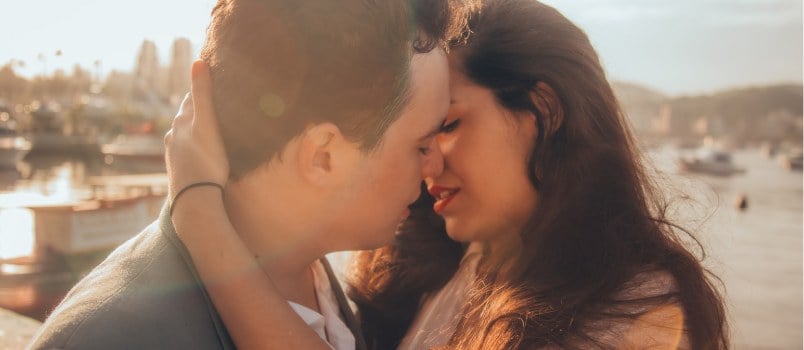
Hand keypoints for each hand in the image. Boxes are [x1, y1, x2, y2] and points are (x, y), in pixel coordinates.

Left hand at [164, 60, 228, 199]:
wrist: (194, 199)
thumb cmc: (206, 160)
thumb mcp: (207, 123)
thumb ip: (202, 94)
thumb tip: (197, 61)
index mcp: (181, 122)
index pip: (191, 98)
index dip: (201, 89)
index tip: (213, 82)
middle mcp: (173, 136)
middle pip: (186, 117)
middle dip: (198, 110)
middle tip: (215, 104)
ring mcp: (173, 154)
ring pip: (184, 135)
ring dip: (195, 130)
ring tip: (210, 129)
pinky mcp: (178, 170)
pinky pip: (186, 152)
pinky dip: (194, 147)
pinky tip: (202, 154)